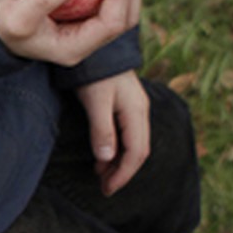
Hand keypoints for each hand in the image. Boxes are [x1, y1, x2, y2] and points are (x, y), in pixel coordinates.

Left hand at [75, 69, 150, 194]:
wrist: (94, 43)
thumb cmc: (93, 71)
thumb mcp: (95, 101)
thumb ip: (102, 129)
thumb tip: (107, 159)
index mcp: (137, 112)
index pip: (137, 153)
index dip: (123, 174)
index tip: (108, 189)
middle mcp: (140, 111)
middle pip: (137, 150)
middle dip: (121, 171)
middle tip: (104, 187)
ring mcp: (133, 106)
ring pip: (131, 142)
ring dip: (117, 160)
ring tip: (100, 175)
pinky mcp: (123, 101)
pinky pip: (125, 132)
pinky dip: (115, 147)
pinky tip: (103, 153)